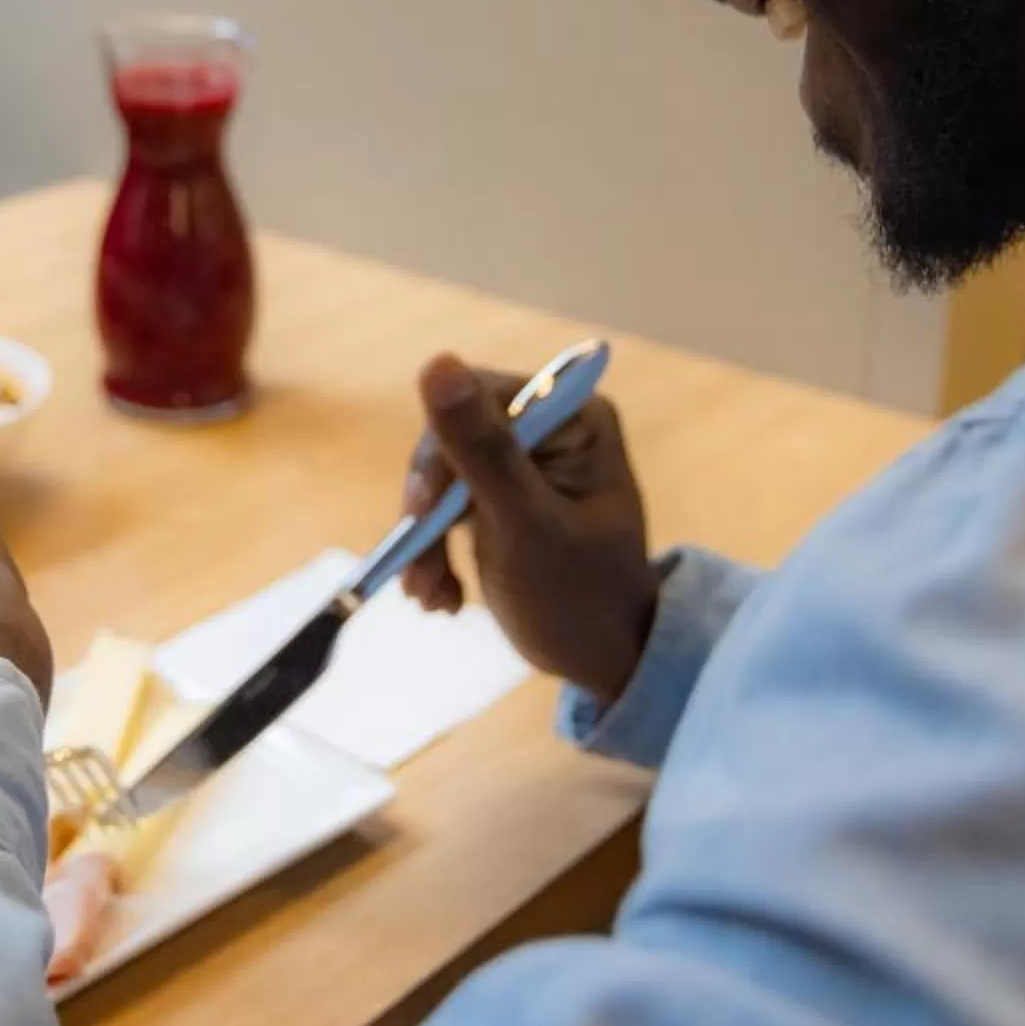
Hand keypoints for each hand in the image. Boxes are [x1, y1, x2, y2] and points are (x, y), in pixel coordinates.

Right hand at [397, 353, 660, 702]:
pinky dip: (435, 552)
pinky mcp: (502, 498)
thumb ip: (482, 449)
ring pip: (440, 477)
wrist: (606, 664)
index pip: (478, 399)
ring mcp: (525, 463)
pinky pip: (446, 506)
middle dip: (429, 510)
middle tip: (419, 572)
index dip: (442, 453)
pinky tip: (441, 597)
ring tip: (430, 598)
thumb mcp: (526, 526)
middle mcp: (550, 427)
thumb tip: (436, 362)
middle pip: (452, 439)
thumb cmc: (581, 598)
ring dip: (424, 540)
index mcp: (572, 417)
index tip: (425, 513)